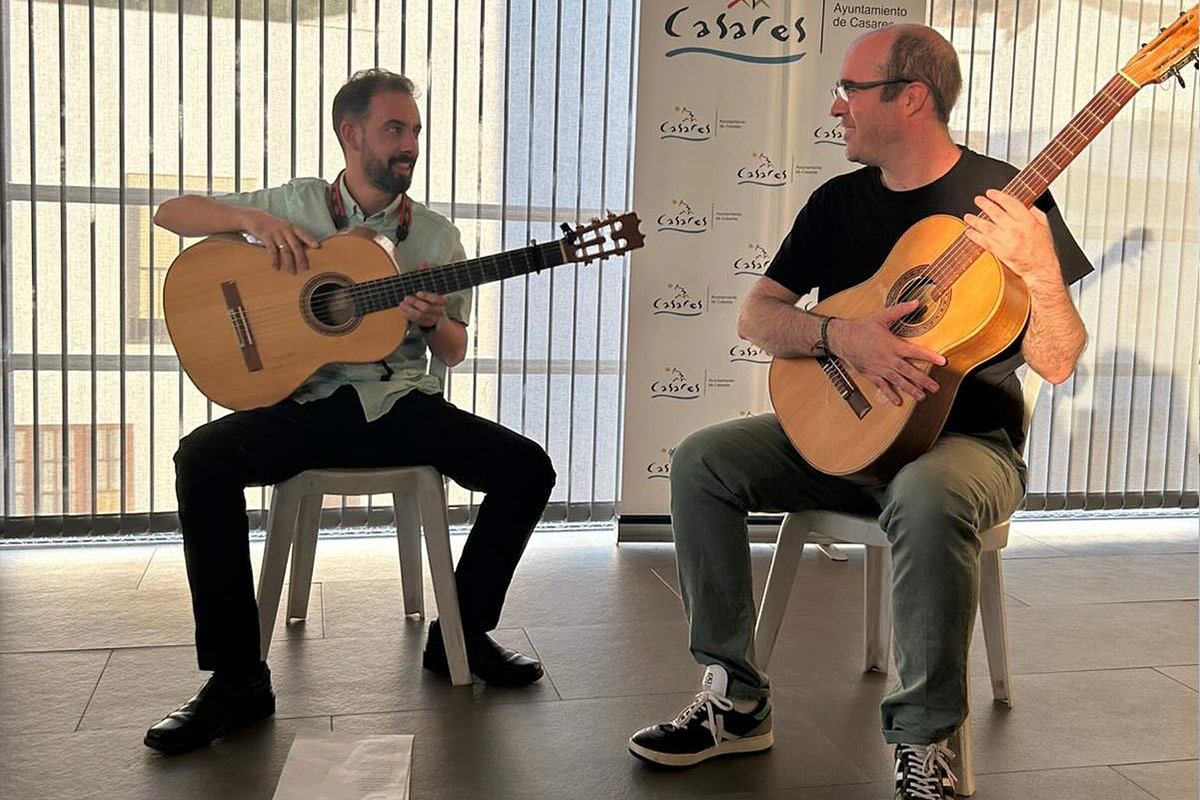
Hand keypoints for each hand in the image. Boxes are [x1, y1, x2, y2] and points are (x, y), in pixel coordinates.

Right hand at [241, 209, 319, 273]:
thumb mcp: (283, 226)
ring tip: (291, 272)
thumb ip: (292, 235)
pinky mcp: (266, 237)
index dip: (310, 240)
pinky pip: (272, 250)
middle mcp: (285, 230)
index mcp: (291, 227)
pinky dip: (275, 260)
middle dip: (301, 258)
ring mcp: (276, 233)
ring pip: (285, 250)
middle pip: (296, 245)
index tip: (317, 246)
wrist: (253, 217)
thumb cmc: (271, 224)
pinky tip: (276, 267)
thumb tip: (303, 247)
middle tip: (304, 268)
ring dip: (289, 262)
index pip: (302, 234)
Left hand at [398, 262, 447, 329]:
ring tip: (402, 303)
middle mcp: (439, 311)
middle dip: (415, 302)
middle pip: (426, 308)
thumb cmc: (430, 297)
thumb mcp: (430, 285)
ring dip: (409, 309)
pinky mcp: (425, 324)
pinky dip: (407, 315)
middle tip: (407, 297)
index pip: (436, 299)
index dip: (426, 296)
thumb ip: (427, 275)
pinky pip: (415, 321)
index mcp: (442, 301)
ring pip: (420, 316)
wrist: (435, 314)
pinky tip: (402, 309)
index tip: (417, 293)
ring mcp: (432, 319)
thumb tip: (424, 263)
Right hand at [827, 300, 946, 405]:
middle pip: (909, 371)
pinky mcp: (871, 374)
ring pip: (898, 381)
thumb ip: (900, 310)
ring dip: (911, 389)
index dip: (930, 357)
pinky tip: (897, 401)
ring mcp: (880, 368)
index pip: (915, 352)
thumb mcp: (882, 316)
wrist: (842, 338)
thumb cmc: (861, 327)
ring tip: (922, 396)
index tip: (942, 362)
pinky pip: (882, 386)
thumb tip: (916, 302)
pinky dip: (890, 394)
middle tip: (935, 387)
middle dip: (923, 380)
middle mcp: (888, 359)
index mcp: (893, 345)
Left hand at [962, 189, 1059, 290]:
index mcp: (1027, 220)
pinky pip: (985, 242)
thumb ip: (1034, 212)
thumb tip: (1024, 202)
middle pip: (996, 213)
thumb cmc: (1043, 248)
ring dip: (975, 220)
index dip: (998, 196)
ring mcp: (1008, 240)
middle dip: (985, 204)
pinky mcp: (1001, 251)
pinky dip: (975, 236)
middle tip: (977, 200)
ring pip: (987, 227)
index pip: (1010, 203)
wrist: (1041, 268)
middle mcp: (1016, 229)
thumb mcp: (1044, 225)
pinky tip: (968, 232)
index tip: (990, 193)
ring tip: (968, 216)